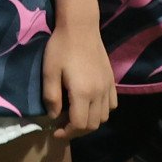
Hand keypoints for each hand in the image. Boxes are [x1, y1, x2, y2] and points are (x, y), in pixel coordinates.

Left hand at [45, 22, 116, 137]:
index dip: (67, 133)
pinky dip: (101, 111)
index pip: (79, 125)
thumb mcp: (49, 72)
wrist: (80, 28)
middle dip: (77, 131)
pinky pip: (112, 105)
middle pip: (93, 125)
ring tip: (74, 116)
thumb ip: (51, 97)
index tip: (55, 132)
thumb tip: (54, 117)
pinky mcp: (112, 81)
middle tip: (62, 126)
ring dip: (90, 122)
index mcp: (83, 93)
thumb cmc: (61, 48)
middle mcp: (99, 94)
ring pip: (104, 117)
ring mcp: (108, 87)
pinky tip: (89, 104)